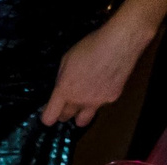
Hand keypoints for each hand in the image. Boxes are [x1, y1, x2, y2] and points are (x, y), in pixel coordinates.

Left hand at [42, 11, 155, 126]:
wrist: (119, 43)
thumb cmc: (90, 46)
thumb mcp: (67, 59)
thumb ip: (61, 78)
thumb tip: (60, 88)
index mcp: (65, 90)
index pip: (50, 117)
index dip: (47, 116)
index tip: (48, 112)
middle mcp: (79, 100)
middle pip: (65, 118)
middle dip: (63, 112)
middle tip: (66, 103)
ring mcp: (97, 102)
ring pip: (83, 120)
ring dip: (80, 114)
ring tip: (83, 101)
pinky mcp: (112, 99)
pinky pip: (101, 106)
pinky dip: (99, 99)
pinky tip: (102, 86)